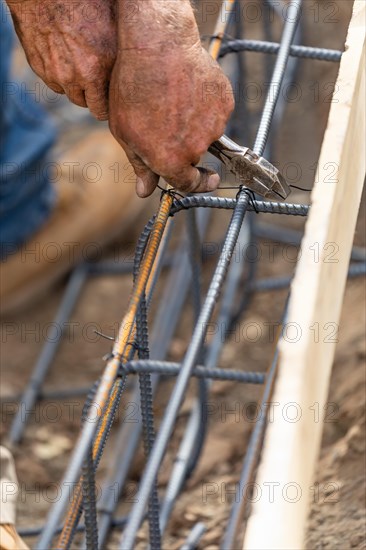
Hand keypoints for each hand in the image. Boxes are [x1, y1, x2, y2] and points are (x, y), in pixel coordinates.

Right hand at [7, 0, 116, 119]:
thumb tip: (131, 74)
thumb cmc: (87, 3)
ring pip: (69, 94)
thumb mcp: (114, 27)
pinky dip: (60, 76)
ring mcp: (57, 73)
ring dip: (76, 87)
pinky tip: (65, 59)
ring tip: (82, 68)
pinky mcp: (40, 67)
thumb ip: (119, 57)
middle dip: (93, 98)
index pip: (103, 109)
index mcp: (99, 68)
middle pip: (87, 104)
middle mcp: (77, 76)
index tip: (112, 101)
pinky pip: (54, 82)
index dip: (108, 107)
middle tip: (99, 85)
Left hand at [108, 0, 233, 196]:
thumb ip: (140, 165)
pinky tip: (188, 90)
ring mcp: (213, 125)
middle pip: (194, 156)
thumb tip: (145, 190)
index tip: (206, 180)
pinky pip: (217, 112)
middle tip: (167, 120)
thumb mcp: (126, 132)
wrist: (157, 46)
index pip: (189, 184)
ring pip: (206, 133)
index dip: (196, 183)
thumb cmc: (133, 88)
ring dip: (194, 123)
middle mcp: (195, 148)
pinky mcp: (224, 102)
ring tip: (174, 99)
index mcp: (170, 160)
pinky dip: (206, 105)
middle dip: (183, 146)